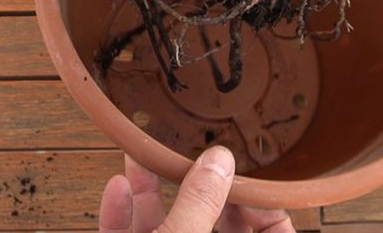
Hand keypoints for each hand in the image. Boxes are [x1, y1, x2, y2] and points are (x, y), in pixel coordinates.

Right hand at [98, 147, 294, 232]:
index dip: (264, 206)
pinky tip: (118, 187)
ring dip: (151, 193)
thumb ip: (198, 204)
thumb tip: (219, 161)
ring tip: (142, 157)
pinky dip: (123, 216)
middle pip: (215, 225)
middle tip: (193, 160)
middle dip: (197, 187)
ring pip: (166, 228)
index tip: (243, 178)